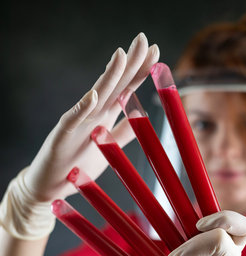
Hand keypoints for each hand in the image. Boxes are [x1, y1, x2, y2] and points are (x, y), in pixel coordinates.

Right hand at [24, 33, 158, 201]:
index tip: (156, 51)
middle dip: (129, 63)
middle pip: (114, 86)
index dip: (140, 71)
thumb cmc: (78, 166)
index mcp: (104, 116)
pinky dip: (82, 109)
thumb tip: (142, 116)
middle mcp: (92, 114)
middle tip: (143, 38)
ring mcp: (76, 123)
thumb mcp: (108, 148)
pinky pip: (73, 122)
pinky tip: (93, 96)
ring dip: (108, 77)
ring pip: (95, 97)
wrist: (50, 186)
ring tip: (121, 56)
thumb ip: (124, 133)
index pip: (125, 89)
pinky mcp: (61, 138)